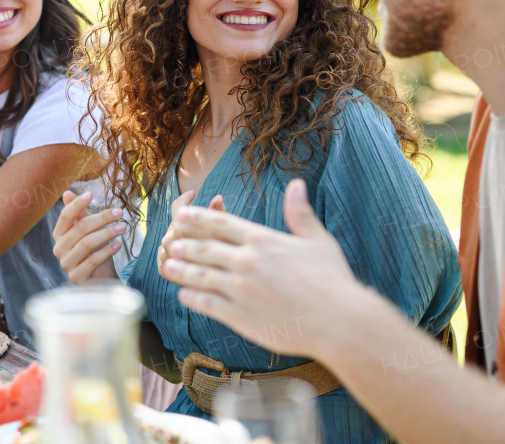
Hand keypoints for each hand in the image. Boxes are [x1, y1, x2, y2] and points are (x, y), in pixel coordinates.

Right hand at [52, 191, 128, 283]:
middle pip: (80, 228)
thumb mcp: (87, 231)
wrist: (98, 278)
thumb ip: (79, 214)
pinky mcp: (77, 277)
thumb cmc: (92, 251)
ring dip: (107, 233)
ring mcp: (66, 264)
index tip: (91, 194)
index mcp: (59, 234)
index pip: (65, 216)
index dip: (76, 204)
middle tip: (120, 212)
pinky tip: (118, 244)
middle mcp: (59, 249)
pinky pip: (93, 261)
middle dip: (102, 218)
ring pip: (87, 243)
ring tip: (123, 227)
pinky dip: (107, 251)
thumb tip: (67, 192)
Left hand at [160, 179, 355, 357]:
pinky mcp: (239, 317)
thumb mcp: (318, 240)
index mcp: (262, 240)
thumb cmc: (332, 280)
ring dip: (181, 270)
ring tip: (168, 265)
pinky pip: (207, 304)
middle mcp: (246, 262)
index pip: (220, 223)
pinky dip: (192, 297)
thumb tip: (297, 183)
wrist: (337, 322)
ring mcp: (240, 290)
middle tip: (169, 242)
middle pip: (204, 248)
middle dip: (184, 244)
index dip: (197, 218)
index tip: (181, 215)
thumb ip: (300, 212)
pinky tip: (184, 294)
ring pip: (199, 276)